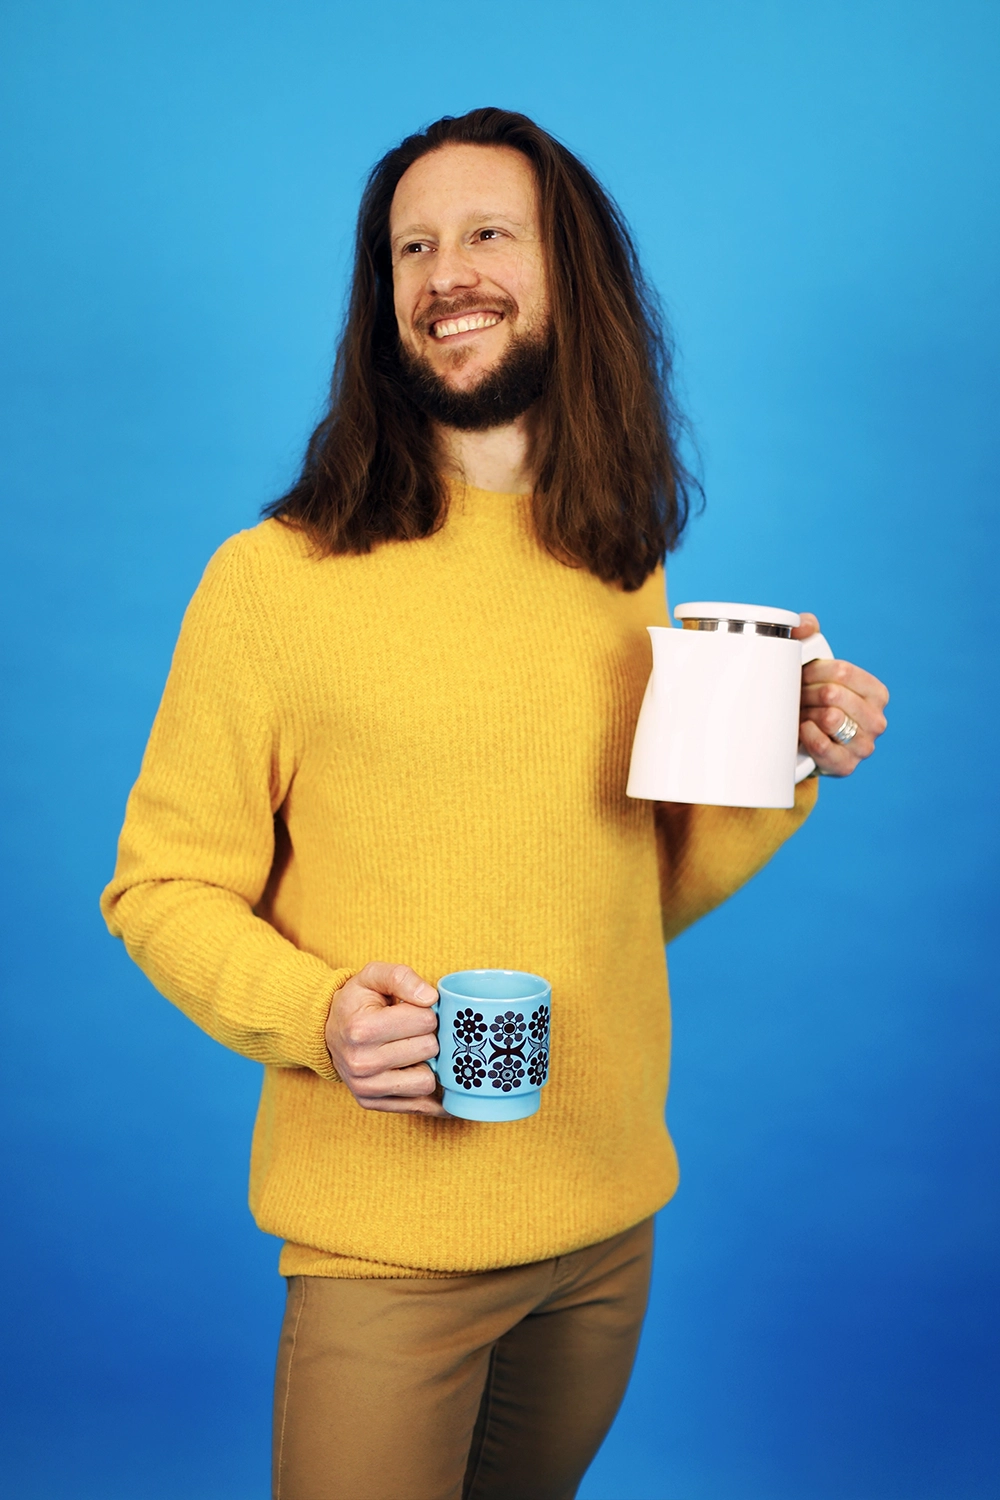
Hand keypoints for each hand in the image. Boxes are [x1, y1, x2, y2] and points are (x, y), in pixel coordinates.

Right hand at [324, 962, 444, 1115]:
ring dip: (426, 1064)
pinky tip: (420, 1074)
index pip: (425, 1020)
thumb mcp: (373, 976)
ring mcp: (365, 1087)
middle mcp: (361, 1062)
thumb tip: (430, 998)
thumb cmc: (356, 1002)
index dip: (425, 1011)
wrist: (328, 1031)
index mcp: (361, 1029)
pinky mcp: (371, 1103)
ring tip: (411, 1050)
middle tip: (411, 1030)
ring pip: (427, 1081)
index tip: (411, 1010)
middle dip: (427, 1035)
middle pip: (429, 1049)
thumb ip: (401, 977)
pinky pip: (419, 1105)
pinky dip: (426, 1092)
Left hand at [794, 614, 888, 776]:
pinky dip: (808, 736)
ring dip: (806, 714)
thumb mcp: (812, 666)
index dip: (814, 670)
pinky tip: (803, 731)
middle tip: (798, 698)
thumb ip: (809, 634)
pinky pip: (823, 746)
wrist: (803, 743)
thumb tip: (804, 623)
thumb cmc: (811, 700)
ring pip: (829, 718)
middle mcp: (877, 721)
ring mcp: (864, 746)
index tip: (802, 674)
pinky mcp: (846, 766)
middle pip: (833, 694)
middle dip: (807, 693)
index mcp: (876, 693)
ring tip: (800, 715)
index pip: (842, 671)